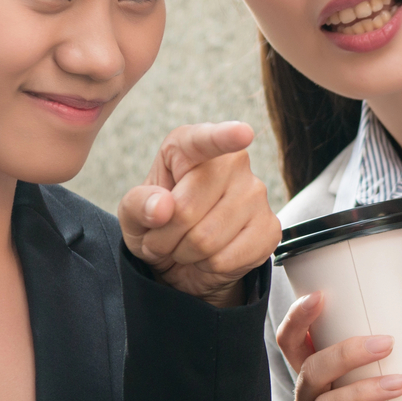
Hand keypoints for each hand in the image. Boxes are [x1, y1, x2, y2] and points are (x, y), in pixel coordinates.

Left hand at [121, 121, 280, 306]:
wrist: (182, 259)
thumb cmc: (158, 224)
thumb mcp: (132, 214)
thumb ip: (139, 204)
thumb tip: (162, 207)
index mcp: (191, 147)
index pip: (206, 140)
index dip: (224, 137)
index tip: (243, 133)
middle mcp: (231, 163)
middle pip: (188, 208)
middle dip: (166, 234)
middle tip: (163, 237)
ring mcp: (256, 195)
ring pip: (206, 239)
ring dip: (185, 253)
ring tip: (184, 246)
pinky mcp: (269, 229)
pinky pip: (226, 259)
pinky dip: (208, 266)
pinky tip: (209, 256)